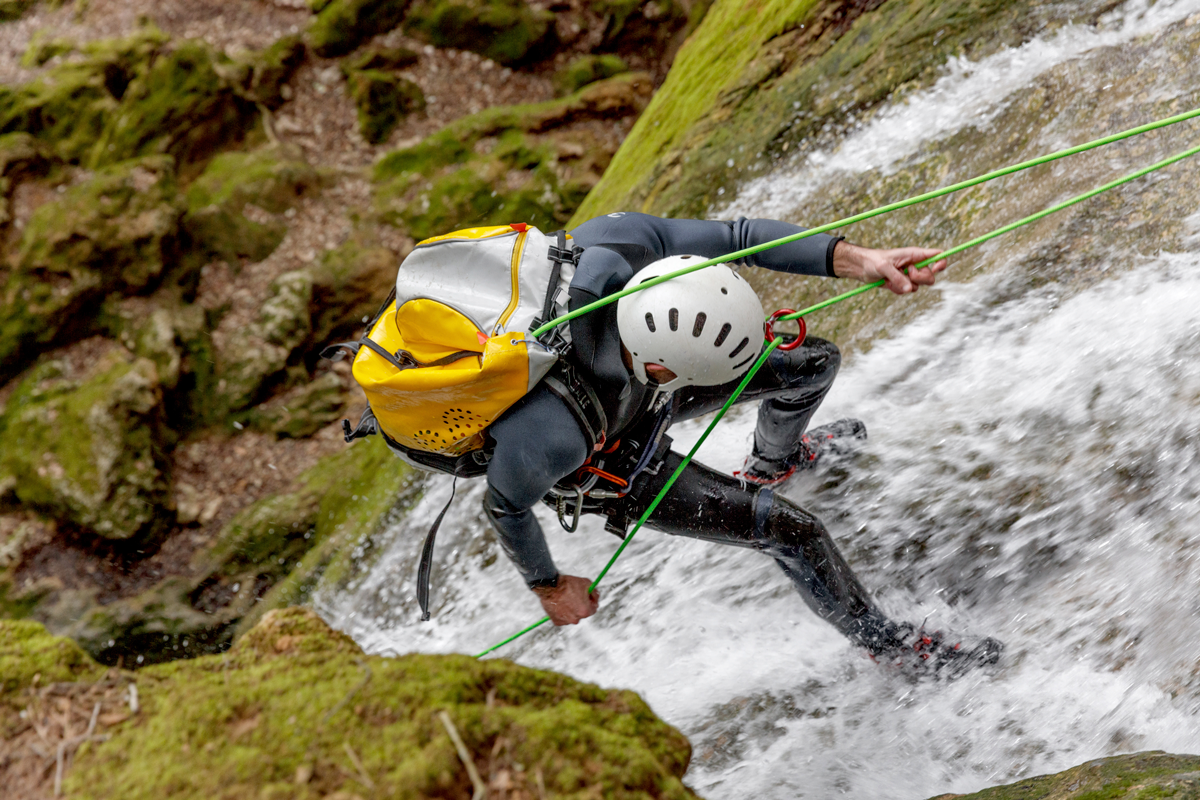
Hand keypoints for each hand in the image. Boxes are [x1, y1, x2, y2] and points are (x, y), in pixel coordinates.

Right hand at [532, 574, 599, 625]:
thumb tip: (596, 597)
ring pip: (572, 616)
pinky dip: (562, 613)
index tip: (587, 597)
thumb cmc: (568, 584)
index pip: (593, 609)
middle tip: (575, 597)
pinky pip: (563, 618)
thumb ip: (594, 592)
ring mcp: (566, 621)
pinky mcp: (557, 622)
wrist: (550, 586)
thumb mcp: (586, 583)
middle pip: (582, 613)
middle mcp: (576, 619)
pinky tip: (559, 604)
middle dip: (580, 606)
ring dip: (571, 610)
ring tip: (565, 599)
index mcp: (585, 612)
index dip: (590, 601)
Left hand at [832, 241, 947, 294]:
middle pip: (930, 277)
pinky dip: (896, 290)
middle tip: (906, 273)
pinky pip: (906, 291)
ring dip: (903, 286)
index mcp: (914, 254)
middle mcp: (914, 265)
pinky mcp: (901, 283)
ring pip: (917, 287)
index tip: (935, 269)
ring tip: (890, 278)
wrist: (862, 268)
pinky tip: (887, 283)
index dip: (941, 263)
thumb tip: (909, 289)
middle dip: (918, 279)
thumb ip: (898, 277)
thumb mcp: (884, 267)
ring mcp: (908, 275)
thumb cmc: (873, 260)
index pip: (937, 255)